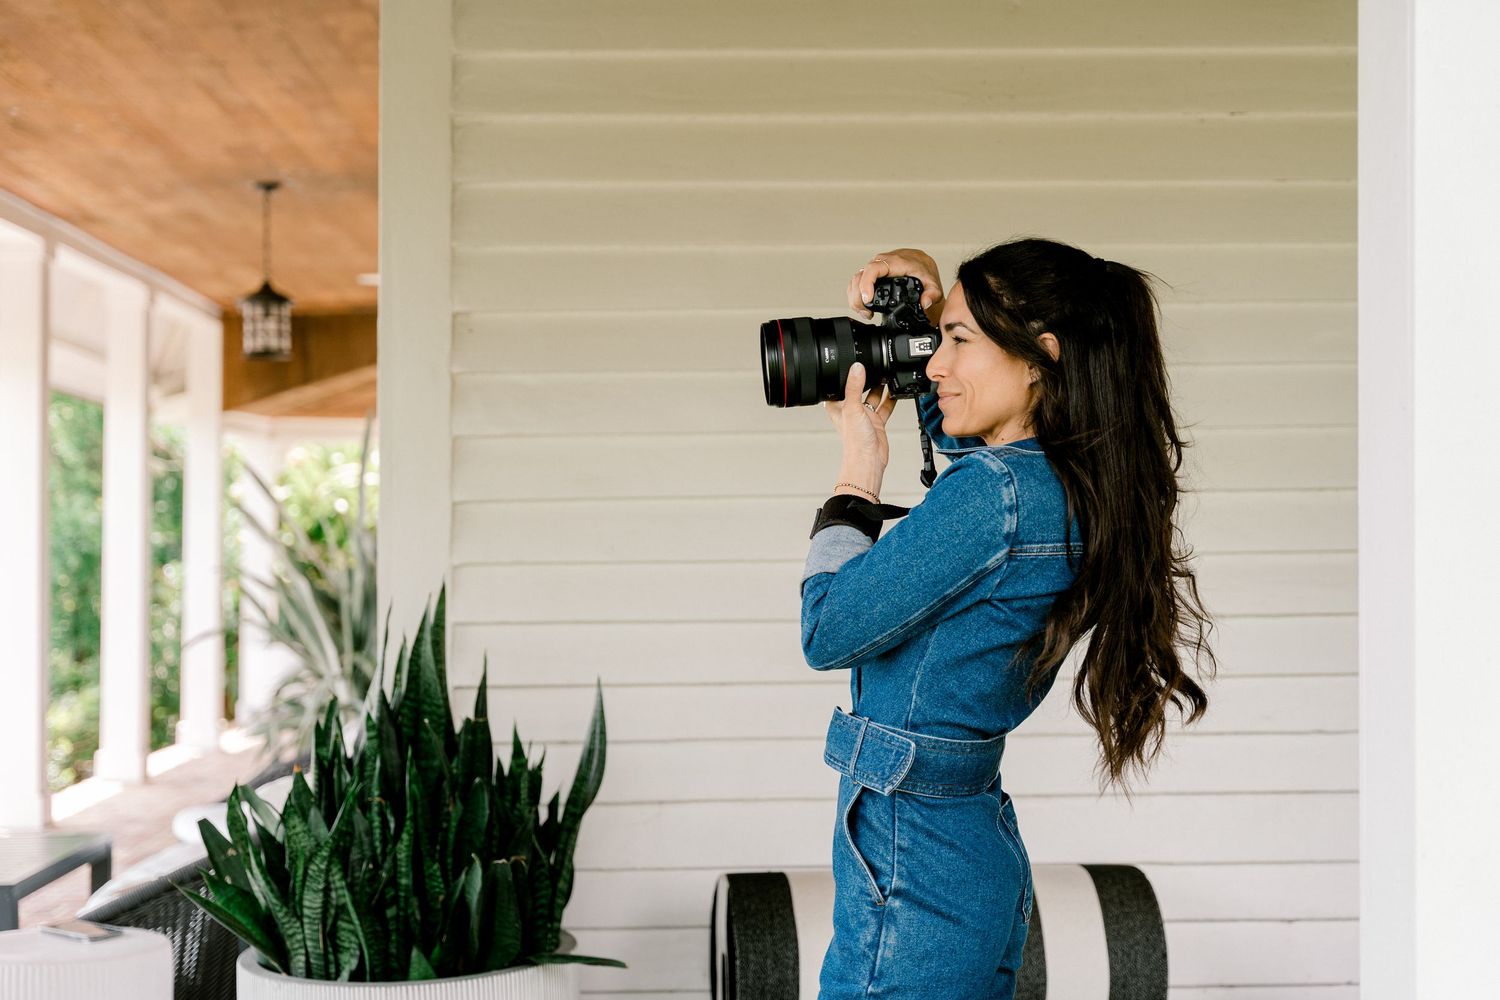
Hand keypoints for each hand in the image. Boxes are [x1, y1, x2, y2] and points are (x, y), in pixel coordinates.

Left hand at [824, 361, 896, 498]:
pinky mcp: (877, 422)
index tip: (854, 362)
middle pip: (859, 389)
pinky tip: (896, 391)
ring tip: (887, 374)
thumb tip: (856, 368)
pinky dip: (890, 400)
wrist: (868, 460)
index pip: (841, 385)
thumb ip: (854, 387)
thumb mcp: (852, 408)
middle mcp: (851, 410)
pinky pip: (885, 407)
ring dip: (880, 387)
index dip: (846, 374)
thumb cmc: (854, 441)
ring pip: (873, 396)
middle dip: (867, 379)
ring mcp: (865, 416)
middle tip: (875, 365)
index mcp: (838, 406)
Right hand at [847, 249, 945, 323]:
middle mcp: (882, 262)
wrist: (921, 263)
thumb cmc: (924, 271)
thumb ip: (932, 294)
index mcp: (895, 262)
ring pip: (855, 279)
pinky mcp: (870, 272)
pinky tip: (863, 306)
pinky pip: (857, 281)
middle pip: (860, 276)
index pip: (874, 269)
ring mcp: (874, 266)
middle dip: (858, 297)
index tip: (867, 299)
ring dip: (855, 298)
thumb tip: (925, 302)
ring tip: (865, 312)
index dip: (867, 284)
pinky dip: (856, 295)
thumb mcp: (933, 284)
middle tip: (866, 313)